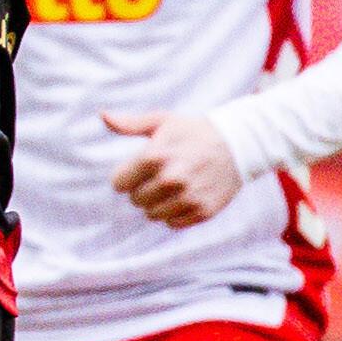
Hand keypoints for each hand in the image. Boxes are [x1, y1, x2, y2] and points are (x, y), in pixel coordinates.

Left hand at [103, 110, 243, 227]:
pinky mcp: (203, 211)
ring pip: (152, 214)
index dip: (127, 176)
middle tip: (162, 175)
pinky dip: (176, 213)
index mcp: (155, 157)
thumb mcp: (163, 121)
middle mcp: (171, 180)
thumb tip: (102, 115)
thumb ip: (130, 124)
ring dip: (158, 203)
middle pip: (135, 200)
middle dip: (143, 189)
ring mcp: (188, 197)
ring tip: (174, 186)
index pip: (119, 183)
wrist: (239, 144)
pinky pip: (173, 224)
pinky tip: (187, 195)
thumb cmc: (194, 132)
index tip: (140, 168)